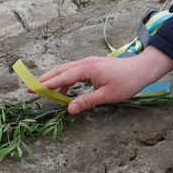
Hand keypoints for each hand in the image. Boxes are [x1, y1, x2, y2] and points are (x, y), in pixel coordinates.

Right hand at [31, 47, 172, 113]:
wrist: (142, 69)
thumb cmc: (127, 82)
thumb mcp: (106, 95)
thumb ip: (86, 101)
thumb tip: (68, 109)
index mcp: (86, 68)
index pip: (62, 77)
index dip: (47, 84)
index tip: (33, 88)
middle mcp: (85, 63)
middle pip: (60, 70)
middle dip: (45, 79)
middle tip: (30, 87)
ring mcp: (89, 63)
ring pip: (66, 70)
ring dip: (54, 79)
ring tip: (43, 90)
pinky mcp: (93, 65)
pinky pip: (73, 71)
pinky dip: (65, 79)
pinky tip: (64, 90)